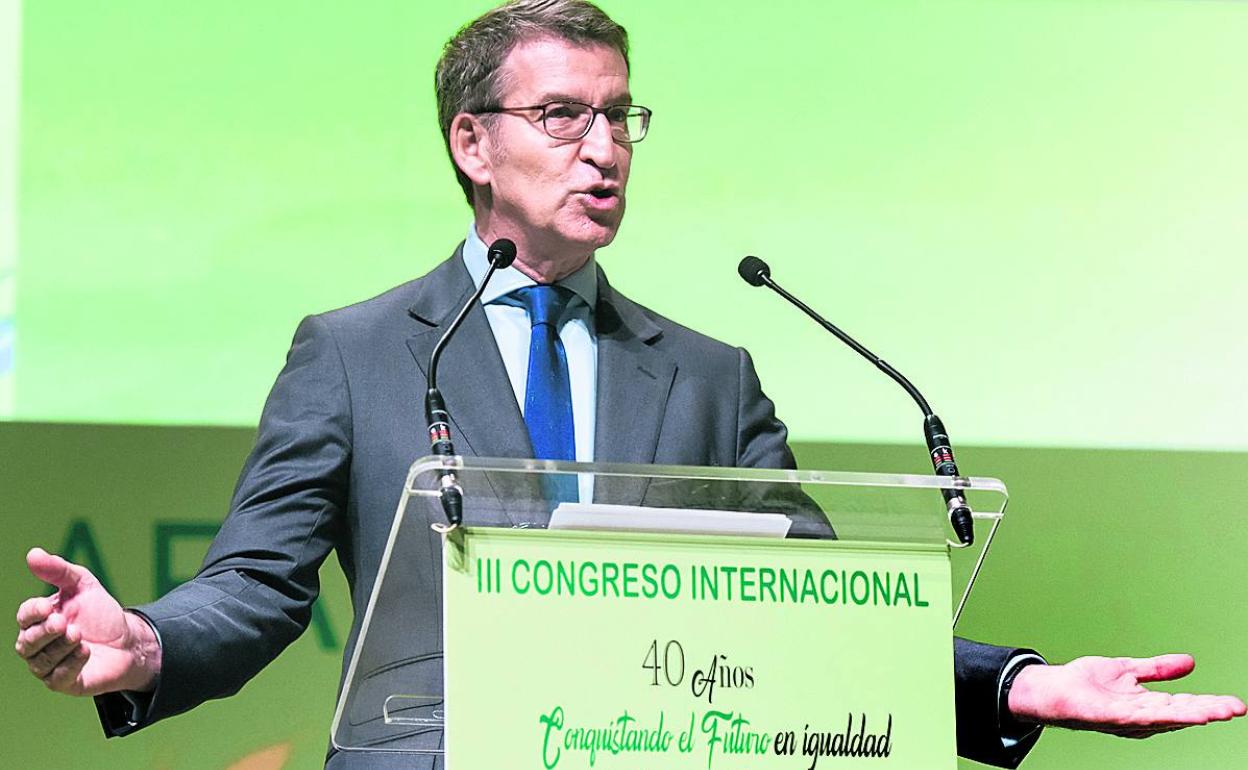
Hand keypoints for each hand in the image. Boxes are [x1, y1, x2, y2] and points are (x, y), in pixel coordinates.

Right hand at [14, 547, 160, 695]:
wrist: (129, 641)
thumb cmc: (100, 613)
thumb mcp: (83, 585)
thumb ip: (58, 571)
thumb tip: (33, 554)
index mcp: (39, 619)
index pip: (25, 617)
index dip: (32, 612)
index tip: (48, 606)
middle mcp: (38, 645)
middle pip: (27, 643)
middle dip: (44, 633)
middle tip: (63, 623)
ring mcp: (49, 666)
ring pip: (41, 661)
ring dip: (60, 647)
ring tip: (79, 635)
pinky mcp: (64, 683)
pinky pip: (58, 678)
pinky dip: (71, 664)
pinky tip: (85, 651)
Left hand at [1008, 653, 1245, 737]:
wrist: (1052, 689)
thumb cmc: (1087, 684)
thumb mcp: (1128, 671)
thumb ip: (1157, 669)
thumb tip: (1190, 662)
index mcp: (1148, 705)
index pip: (1184, 705)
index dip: (1209, 704)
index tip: (1235, 704)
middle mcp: (1142, 716)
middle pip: (1181, 714)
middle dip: (1208, 711)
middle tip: (1235, 708)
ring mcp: (1126, 718)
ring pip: (1165, 718)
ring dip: (1191, 715)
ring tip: (1216, 712)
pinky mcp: (1110, 717)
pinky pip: (1139, 717)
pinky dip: (1160, 716)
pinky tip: (1177, 715)